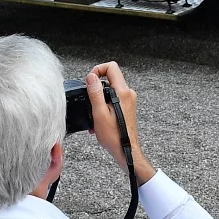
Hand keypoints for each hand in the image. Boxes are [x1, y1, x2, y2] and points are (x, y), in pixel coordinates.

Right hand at [85, 62, 154, 182]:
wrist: (126, 151)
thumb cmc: (114, 136)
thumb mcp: (99, 113)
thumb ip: (95, 93)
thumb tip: (91, 77)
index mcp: (122, 92)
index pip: (111, 67)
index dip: (97, 70)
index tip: (90, 82)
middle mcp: (128, 94)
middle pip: (110, 78)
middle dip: (97, 87)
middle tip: (90, 101)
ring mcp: (128, 100)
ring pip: (110, 90)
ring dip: (99, 99)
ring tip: (94, 115)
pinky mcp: (126, 107)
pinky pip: (113, 99)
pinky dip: (104, 106)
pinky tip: (99, 119)